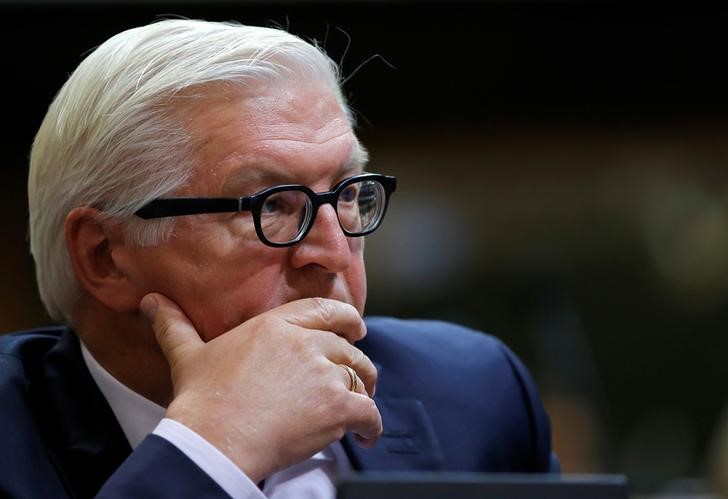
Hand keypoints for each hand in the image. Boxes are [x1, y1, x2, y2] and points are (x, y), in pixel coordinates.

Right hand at [140, 293, 381, 483]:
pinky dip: (372, 425)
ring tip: (362, 403)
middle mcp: (305, 344)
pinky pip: (369, 412)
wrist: (214, 440)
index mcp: (276, 326)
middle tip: (358, 374)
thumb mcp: (187, 355)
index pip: (325, 311)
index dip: (347, 319)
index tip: (356, 328)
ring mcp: (323, 374)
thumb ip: (174, 326)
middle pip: (347, 348)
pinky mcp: (336, 407)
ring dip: (365, 391)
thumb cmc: (202, 400)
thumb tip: (151, 303)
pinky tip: (367, 435)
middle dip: (357, 361)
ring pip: (360, 378)